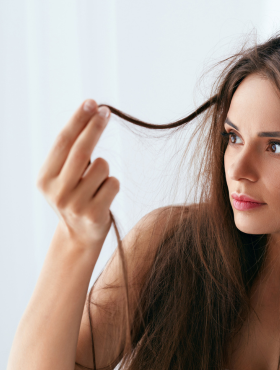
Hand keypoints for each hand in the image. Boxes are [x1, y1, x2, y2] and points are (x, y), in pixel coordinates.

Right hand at [36, 99, 119, 247]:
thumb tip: (93, 116)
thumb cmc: (75, 198)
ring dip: (105, 169)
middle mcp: (57, 191)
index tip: (91, 103)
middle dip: (94, 127)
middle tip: (106, 111)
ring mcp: (76, 204)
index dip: (78, 121)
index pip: (62, 142)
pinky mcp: (95, 213)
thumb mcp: (62, 179)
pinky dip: (113, 184)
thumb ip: (70, 155)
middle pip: (80, 150)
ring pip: (102, 166)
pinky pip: (113, 183)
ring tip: (96, 185)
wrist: (79, 236)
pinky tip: (104, 197)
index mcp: (44, 178)